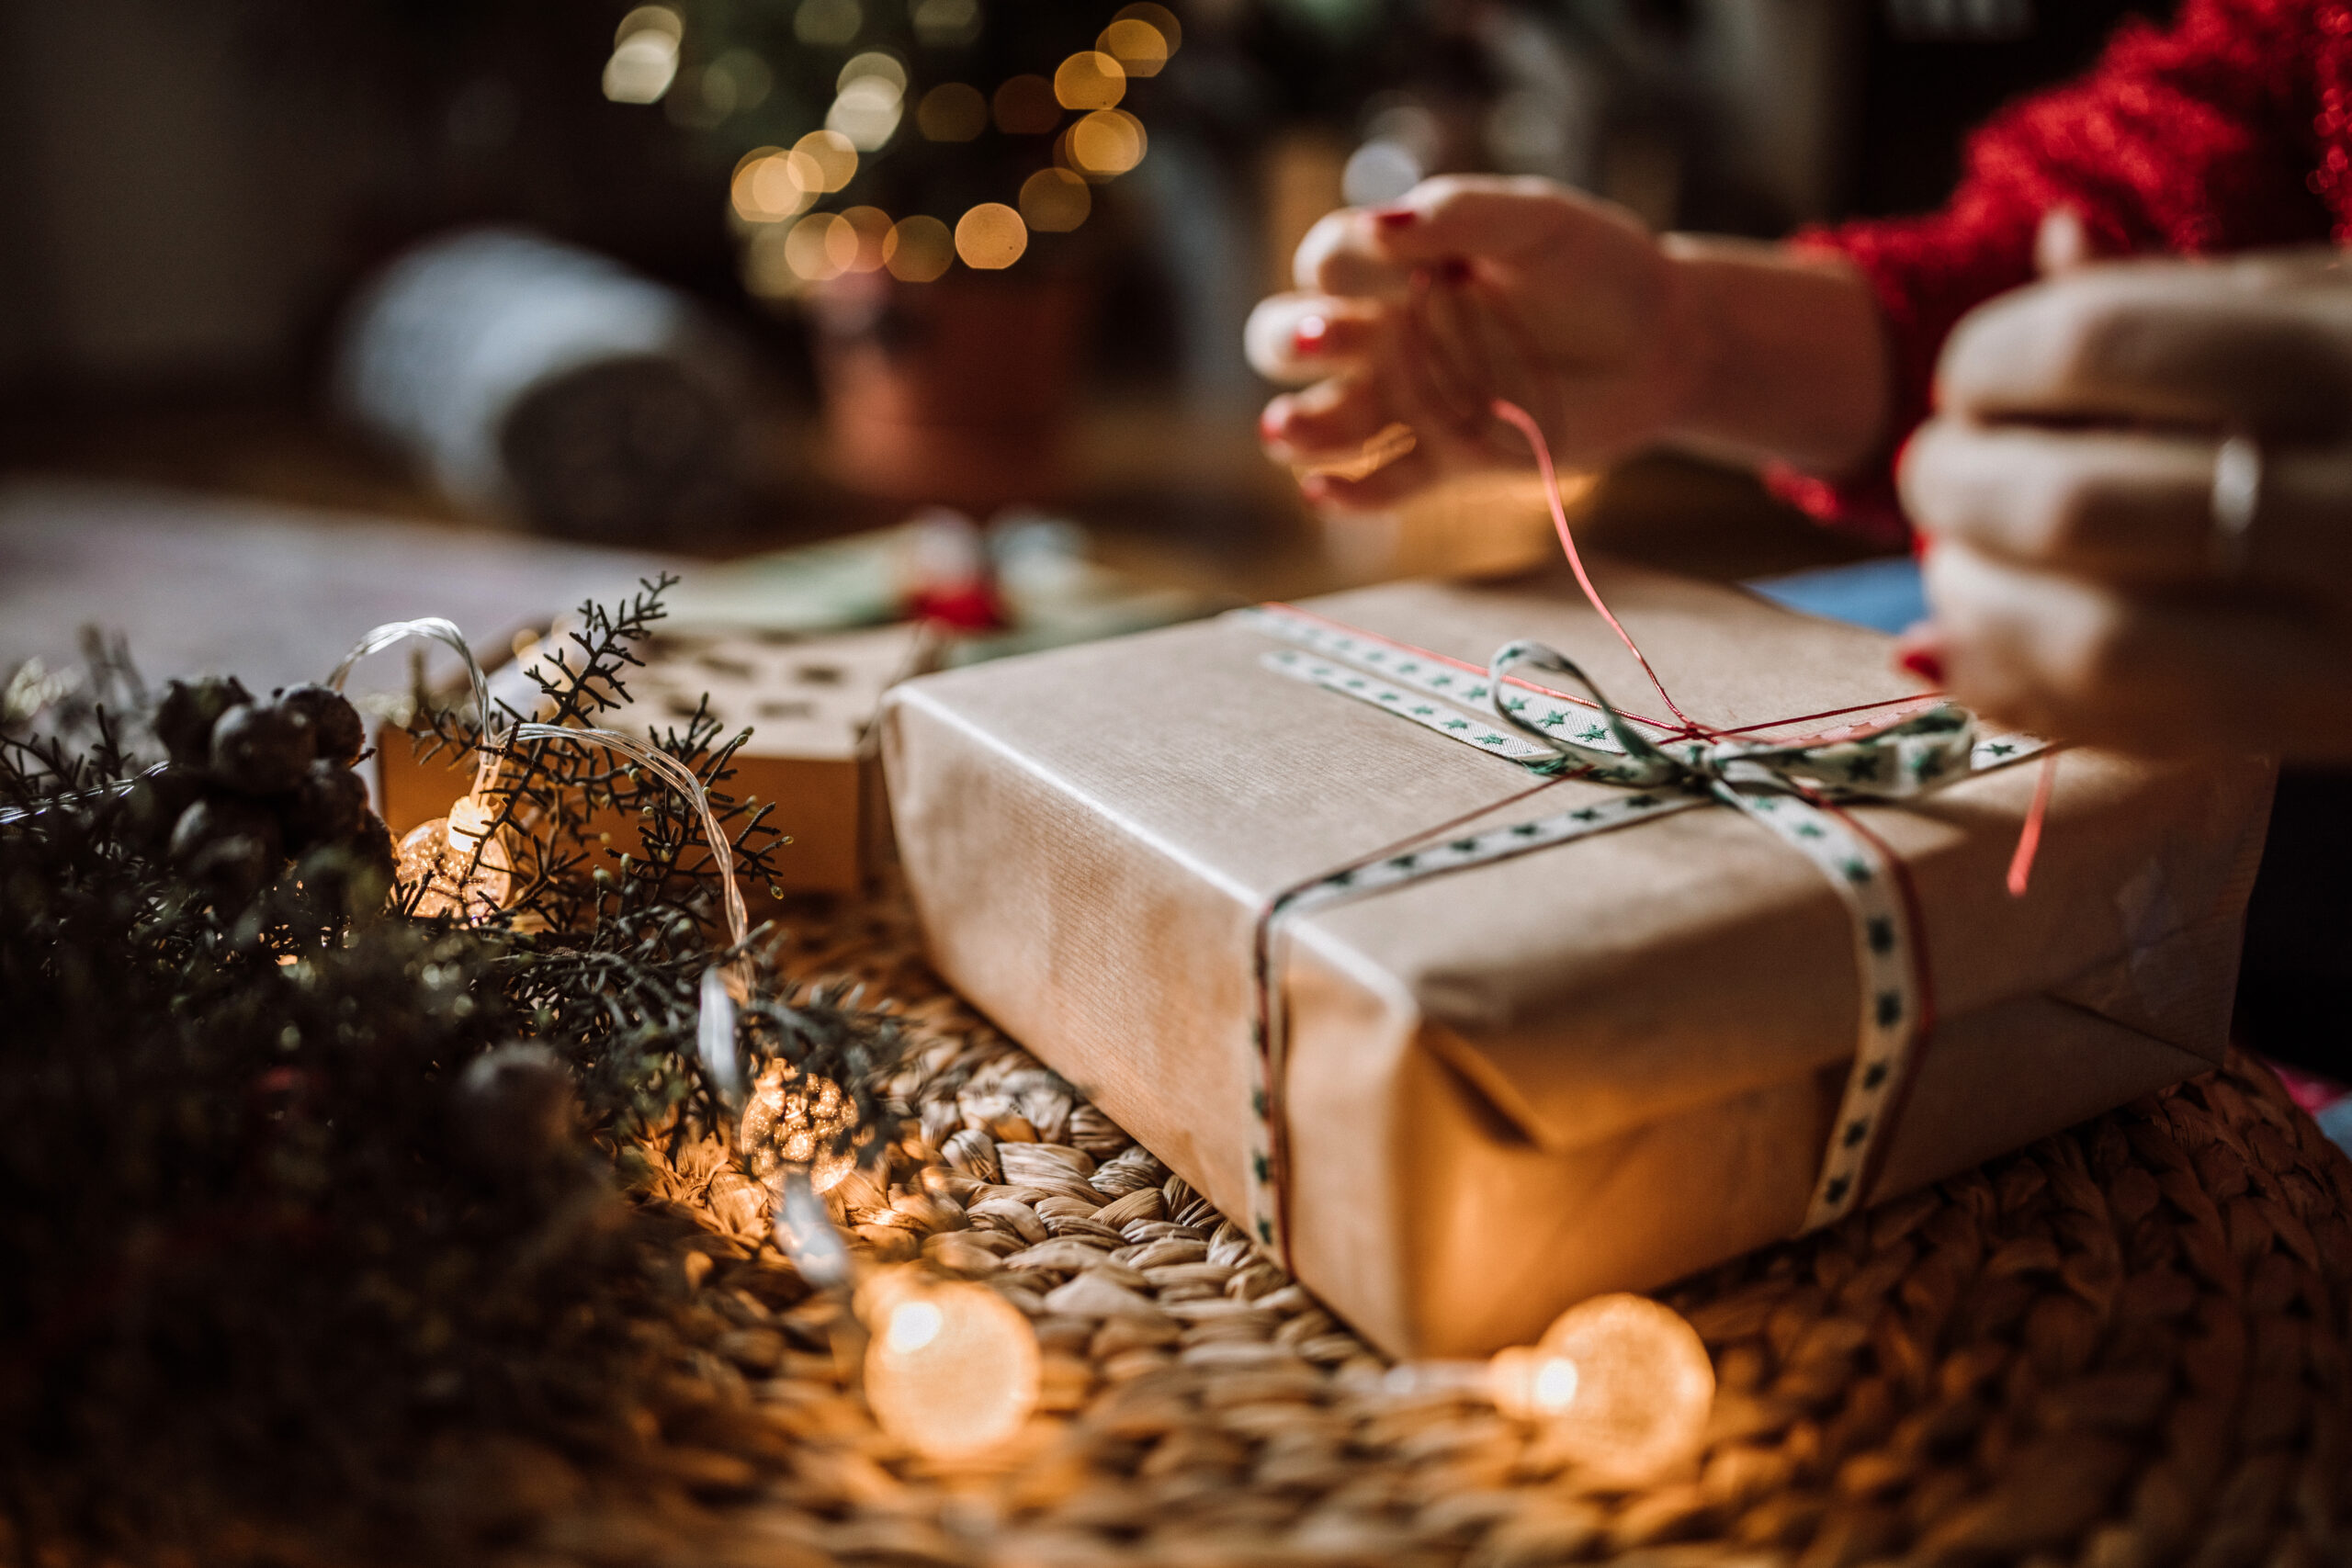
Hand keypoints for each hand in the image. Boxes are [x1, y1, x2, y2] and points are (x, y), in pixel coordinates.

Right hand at [1246, 177, 1706, 510]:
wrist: (1661, 345)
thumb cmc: (1597, 268)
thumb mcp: (1537, 222)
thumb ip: (1461, 214)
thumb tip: (1380, 224)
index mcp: (1401, 265)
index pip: (1330, 260)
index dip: (1340, 260)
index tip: (1398, 257)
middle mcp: (1390, 331)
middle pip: (1290, 338)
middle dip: (1290, 340)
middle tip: (1327, 340)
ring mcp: (1413, 399)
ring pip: (1323, 419)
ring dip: (1296, 427)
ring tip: (1287, 431)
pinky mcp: (1446, 458)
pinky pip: (1380, 484)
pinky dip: (1346, 493)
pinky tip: (1326, 491)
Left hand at [1899, 248, 2351, 756]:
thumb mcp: (2344, 310)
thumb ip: (2200, 293)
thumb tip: (2050, 244)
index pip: (2104, 343)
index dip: (1994, 359)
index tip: (1969, 377)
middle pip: (2076, 506)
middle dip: (1959, 490)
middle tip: (1935, 475)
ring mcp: (2347, 637)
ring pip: (2094, 642)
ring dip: (1974, 604)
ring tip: (1948, 566)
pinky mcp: (2319, 730)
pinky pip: (2127, 730)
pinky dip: (2016, 688)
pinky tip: (1972, 643)